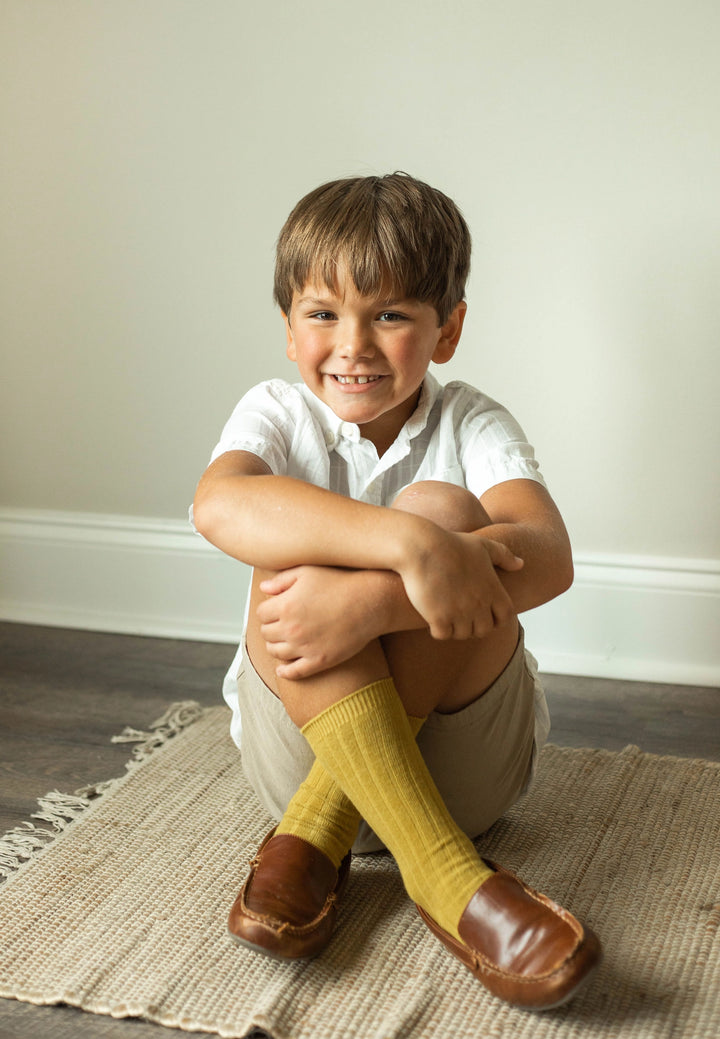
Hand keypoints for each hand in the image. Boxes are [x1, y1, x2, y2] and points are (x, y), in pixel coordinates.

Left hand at [257, 566, 377, 679]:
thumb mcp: (308, 572)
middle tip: (281, 623)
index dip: (268, 609)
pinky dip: (285, 671)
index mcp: (285, 606)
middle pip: (266, 633)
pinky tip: (283, 669)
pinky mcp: (320, 661)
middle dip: (271, 627)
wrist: (370, 602)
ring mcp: (304, 647)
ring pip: (276, 652)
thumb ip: (281, 580)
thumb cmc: (341, 582)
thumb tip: (263, 589)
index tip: (277, 608)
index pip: (261, 613)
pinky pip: (295, 672)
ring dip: (276, 646)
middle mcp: (291, 629)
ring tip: (284, 640)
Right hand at [399, 529, 523, 639]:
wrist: (422, 547)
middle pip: (484, 630)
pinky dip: (438, 630)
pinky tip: (432, 618)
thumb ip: (504, 555)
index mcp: (492, 588)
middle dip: (475, 627)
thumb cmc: (450, 543)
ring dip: (455, 629)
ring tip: (447, 618)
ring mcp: (459, 612)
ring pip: (462, 634)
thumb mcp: (482, 545)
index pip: (505, 617)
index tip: (484, 615)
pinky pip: (442, 634)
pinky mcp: (438, 617)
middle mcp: (479, 604)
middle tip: (462, 618)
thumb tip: (521, 564)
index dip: (496, 619)